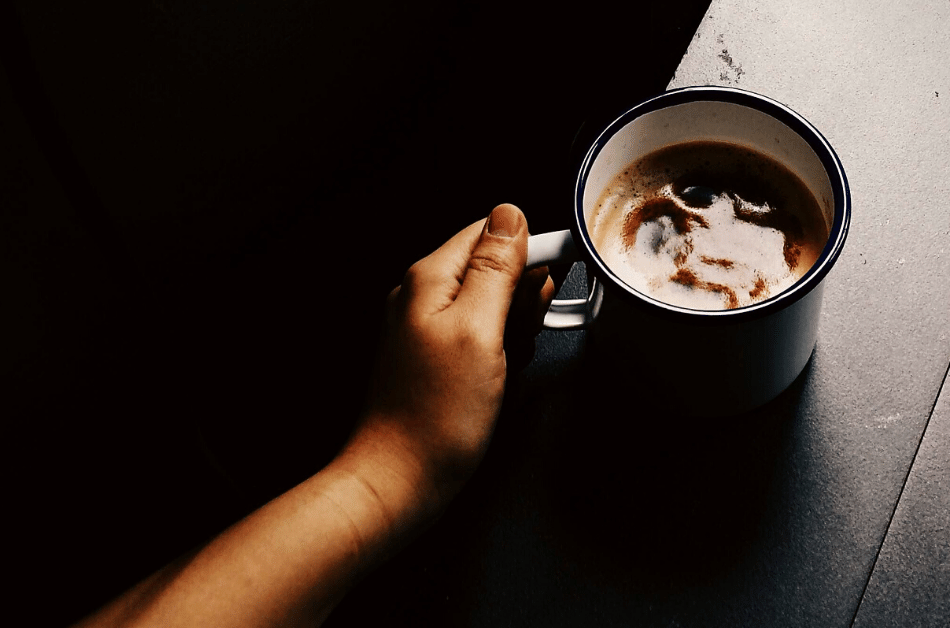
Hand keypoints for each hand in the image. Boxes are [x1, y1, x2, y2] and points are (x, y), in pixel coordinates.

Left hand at [351, 203, 554, 504]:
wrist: (401, 479)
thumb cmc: (435, 415)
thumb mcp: (479, 329)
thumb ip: (496, 267)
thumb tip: (511, 214)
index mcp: (431, 277)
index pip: (492, 231)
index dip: (531, 254)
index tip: (548, 287)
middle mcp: (424, 295)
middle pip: (495, 266)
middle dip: (523, 299)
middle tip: (515, 336)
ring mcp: (428, 326)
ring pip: (495, 303)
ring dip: (515, 329)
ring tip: (503, 362)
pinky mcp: (438, 355)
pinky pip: (483, 335)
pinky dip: (500, 351)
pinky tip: (496, 377)